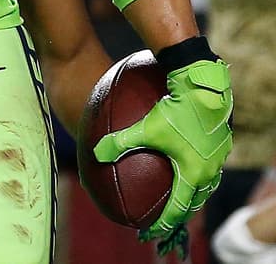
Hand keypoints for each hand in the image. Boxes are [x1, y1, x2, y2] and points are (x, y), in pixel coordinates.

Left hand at [93, 58, 232, 237]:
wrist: (204, 89)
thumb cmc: (176, 112)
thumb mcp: (144, 129)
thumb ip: (119, 143)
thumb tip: (96, 154)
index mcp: (193, 173)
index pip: (179, 208)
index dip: (166, 221)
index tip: (154, 230)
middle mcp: (210, 170)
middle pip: (197, 201)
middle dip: (182, 212)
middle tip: (167, 219)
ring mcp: (219, 157)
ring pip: (207, 184)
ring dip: (193, 194)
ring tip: (180, 196)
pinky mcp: (221, 143)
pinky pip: (210, 166)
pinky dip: (199, 173)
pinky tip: (188, 163)